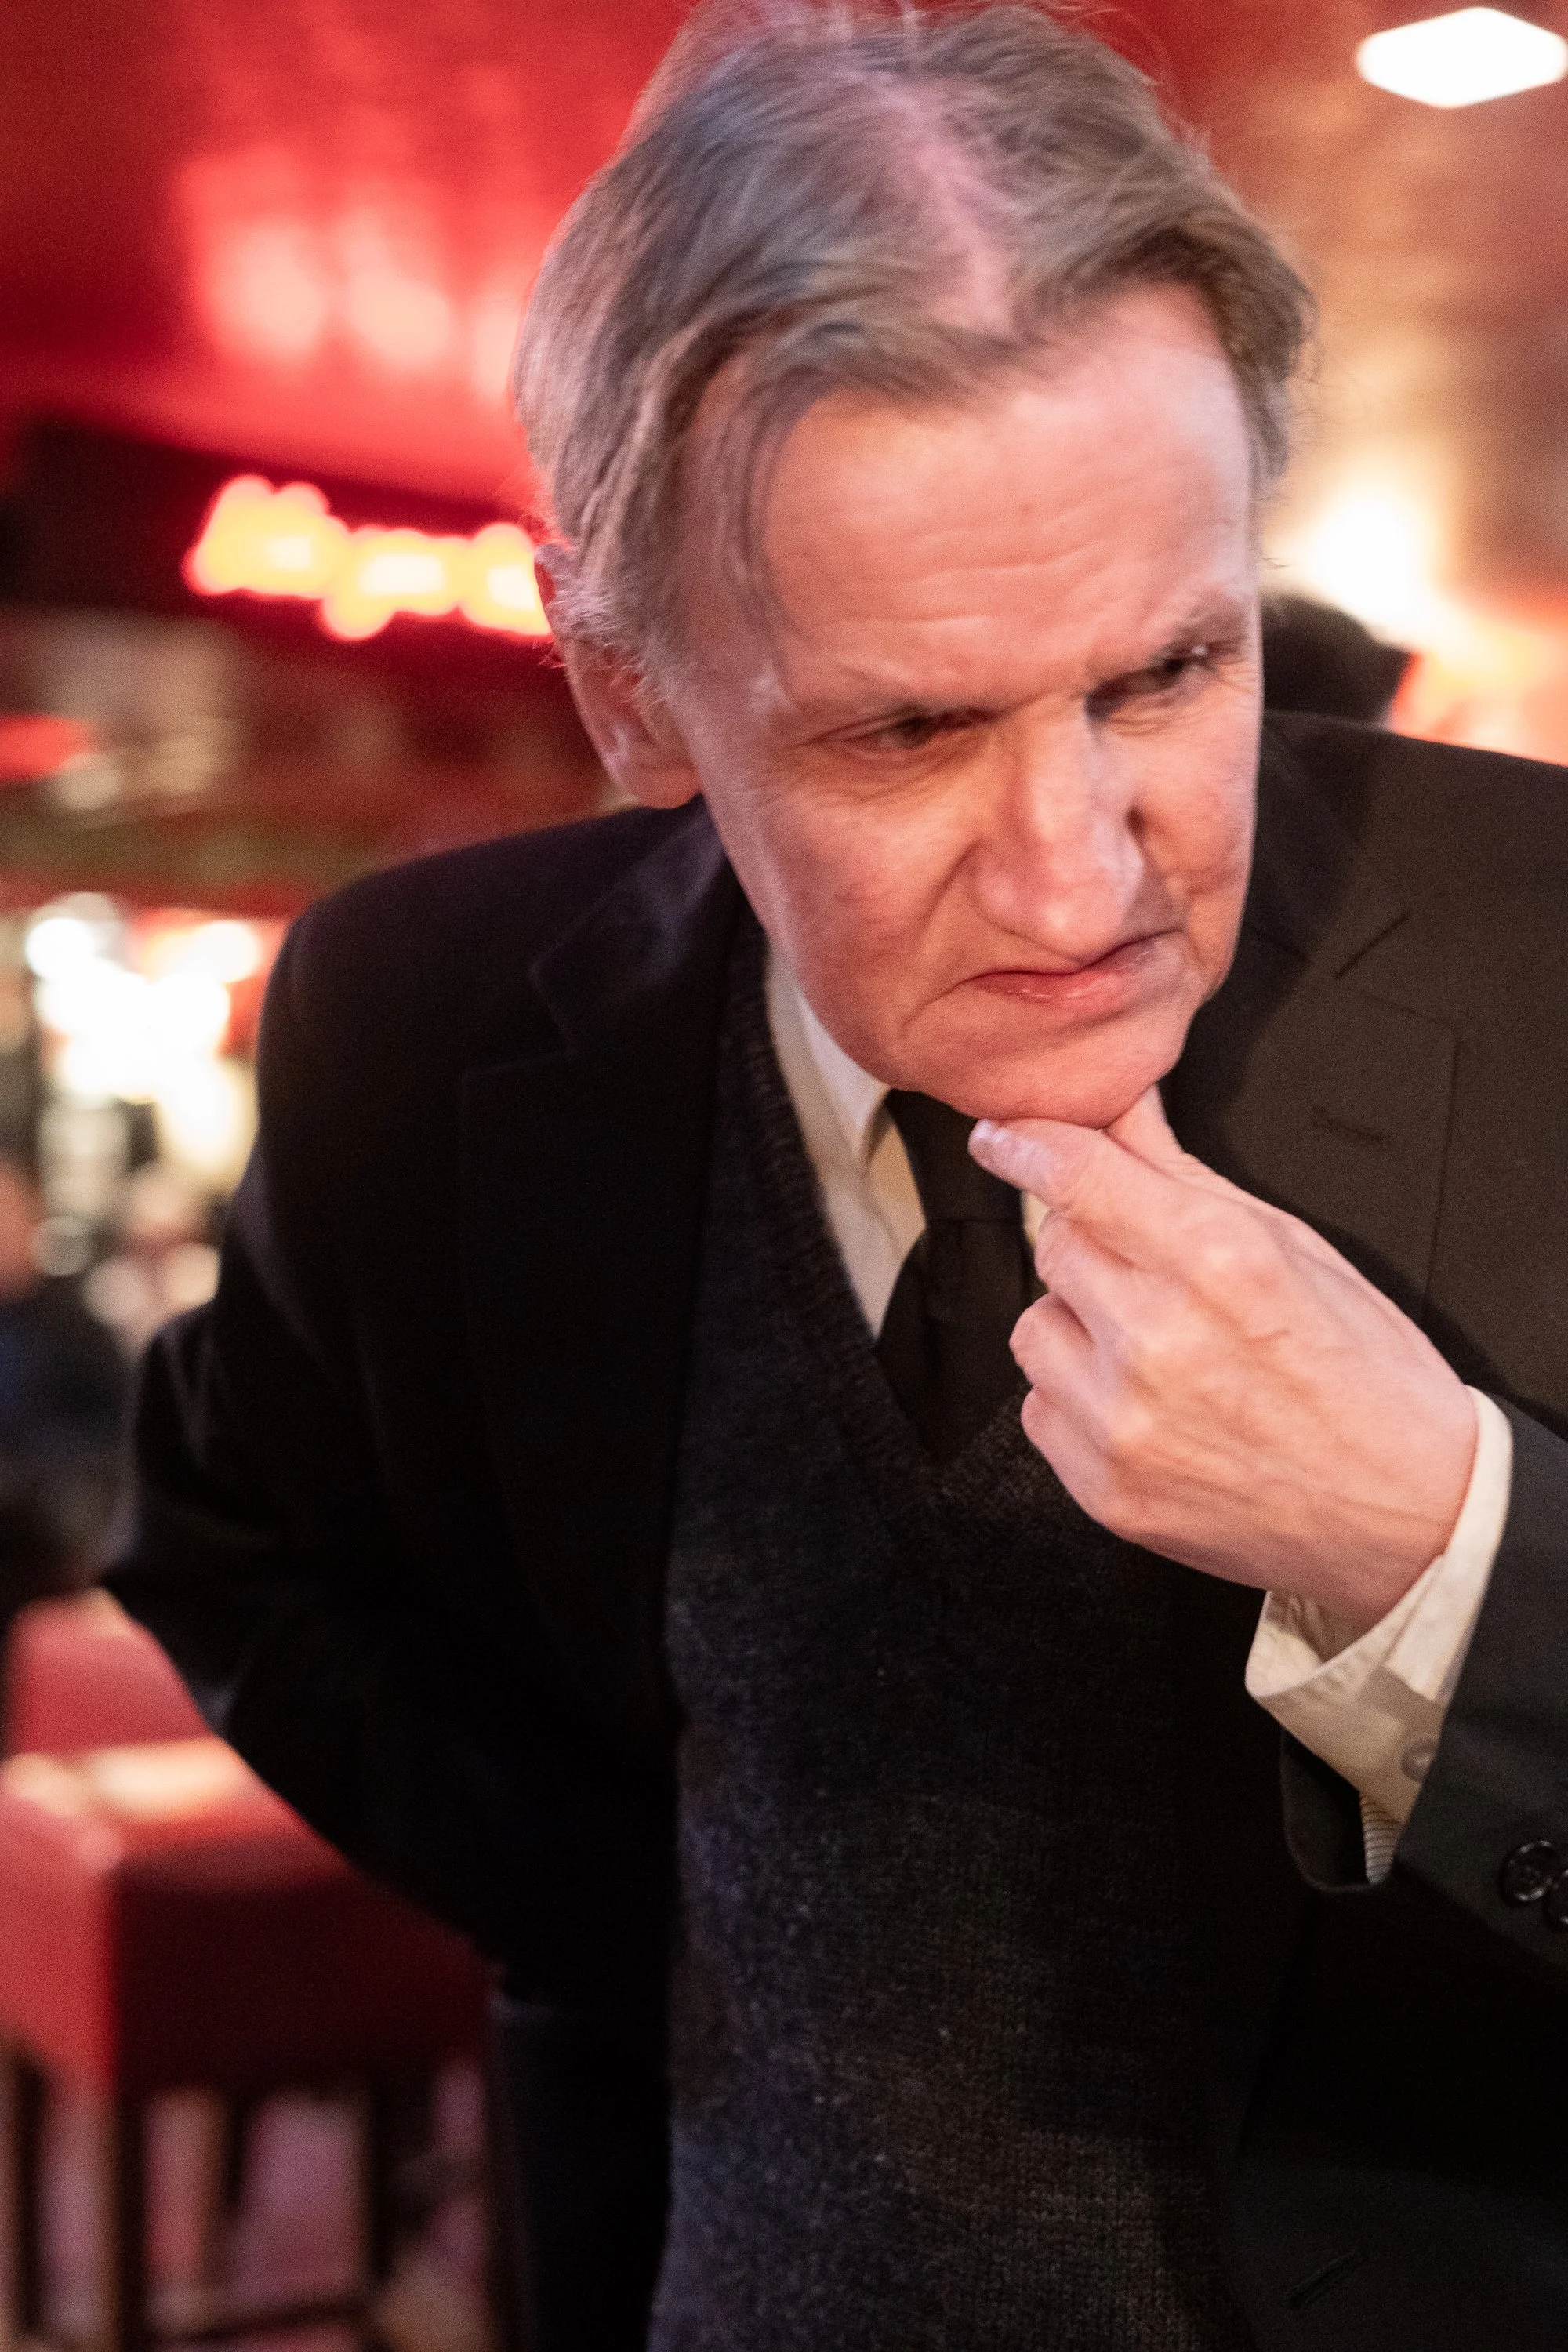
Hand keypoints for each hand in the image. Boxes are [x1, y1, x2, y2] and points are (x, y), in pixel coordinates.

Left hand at [969, 1088, 1476, 1631]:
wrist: (1411, 1517)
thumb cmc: (1369, 1376)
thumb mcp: (1298, 1249)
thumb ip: (1186, 1177)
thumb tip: (1120, 1109)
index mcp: (1217, 1261)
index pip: (1076, 1178)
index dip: (1027, 1143)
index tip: (1003, 1136)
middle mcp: (1159, 1339)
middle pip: (1054, 1246)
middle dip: (1092, 1243)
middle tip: (1155, 1275)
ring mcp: (1125, 1422)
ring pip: (1035, 1327)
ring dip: (1079, 1324)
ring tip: (1157, 1348)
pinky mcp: (1106, 1490)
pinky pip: (1041, 1407)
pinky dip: (1080, 1398)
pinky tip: (1148, 1406)